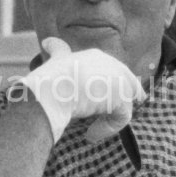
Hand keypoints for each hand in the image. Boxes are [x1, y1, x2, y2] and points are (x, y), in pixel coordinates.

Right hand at [16, 37, 145, 143]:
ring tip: (90, 131)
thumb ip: (57, 50)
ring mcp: (119, 79)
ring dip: (108, 121)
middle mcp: (111, 63)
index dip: (110, 90)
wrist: (49, 91)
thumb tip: (48, 41)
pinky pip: (122, 118)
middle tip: (102, 121)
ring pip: (124, 105)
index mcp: (96, 56)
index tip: (96, 106)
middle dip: (120, 104)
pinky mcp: (122, 97)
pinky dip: (107, 129)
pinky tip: (90, 135)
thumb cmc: (48, 79)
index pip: (113, 72)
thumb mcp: (54, 60)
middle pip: (128, 86)